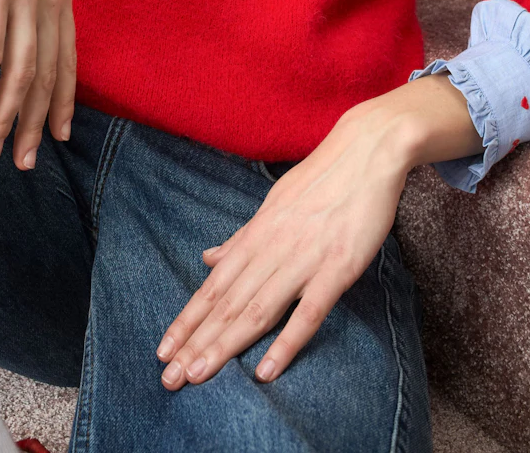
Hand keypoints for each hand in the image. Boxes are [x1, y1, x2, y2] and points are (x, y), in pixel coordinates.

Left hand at [155, 106, 410, 388]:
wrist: (366, 151)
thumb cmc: (321, 179)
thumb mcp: (273, 204)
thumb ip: (242, 237)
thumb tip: (208, 257)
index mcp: (257, 234)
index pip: (214, 285)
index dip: (187, 320)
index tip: (163, 350)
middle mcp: (273, 248)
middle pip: (228, 303)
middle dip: (196, 342)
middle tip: (169, 378)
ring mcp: (304, 259)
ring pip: (257, 310)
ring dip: (225, 345)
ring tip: (198, 376)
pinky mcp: (337, 268)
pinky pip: (308, 311)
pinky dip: (286, 342)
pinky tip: (265, 371)